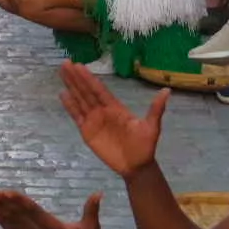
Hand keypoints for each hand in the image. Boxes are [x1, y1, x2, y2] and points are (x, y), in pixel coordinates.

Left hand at [0, 189, 102, 228]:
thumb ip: (92, 209)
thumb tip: (99, 192)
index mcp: (53, 228)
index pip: (33, 211)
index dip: (19, 201)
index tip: (7, 192)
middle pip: (19, 216)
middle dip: (4, 204)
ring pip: (13, 224)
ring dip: (0, 211)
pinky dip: (4, 225)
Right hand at [59, 61, 167, 176]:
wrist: (136, 166)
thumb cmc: (145, 146)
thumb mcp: (152, 127)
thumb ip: (156, 109)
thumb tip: (167, 91)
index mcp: (115, 107)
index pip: (99, 90)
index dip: (89, 78)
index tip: (79, 65)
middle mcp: (102, 110)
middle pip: (86, 91)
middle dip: (76, 78)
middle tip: (65, 62)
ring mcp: (94, 120)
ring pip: (80, 100)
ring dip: (70, 87)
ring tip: (62, 73)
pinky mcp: (87, 132)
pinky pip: (76, 116)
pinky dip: (69, 106)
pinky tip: (63, 95)